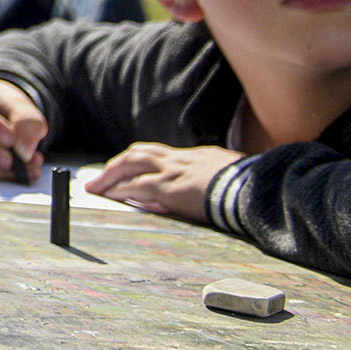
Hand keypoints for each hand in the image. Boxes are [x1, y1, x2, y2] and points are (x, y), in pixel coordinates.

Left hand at [88, 141, 238, 220]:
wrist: (253, 190)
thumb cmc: (250, 188)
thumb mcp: (233, 177)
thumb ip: (218, 179)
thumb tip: (212, 190)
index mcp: (197, 157)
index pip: (161, 154)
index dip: (142, 161)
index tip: (129, 168)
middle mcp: (181, 159)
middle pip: (140, 153)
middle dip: (118, 164)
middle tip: (103, 176)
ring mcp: (173, 171)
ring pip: (131, 165)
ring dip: (111, 176)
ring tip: (97, 187)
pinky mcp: (169, 187)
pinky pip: (136, 187)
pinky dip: (120, 190)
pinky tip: (109, 196)